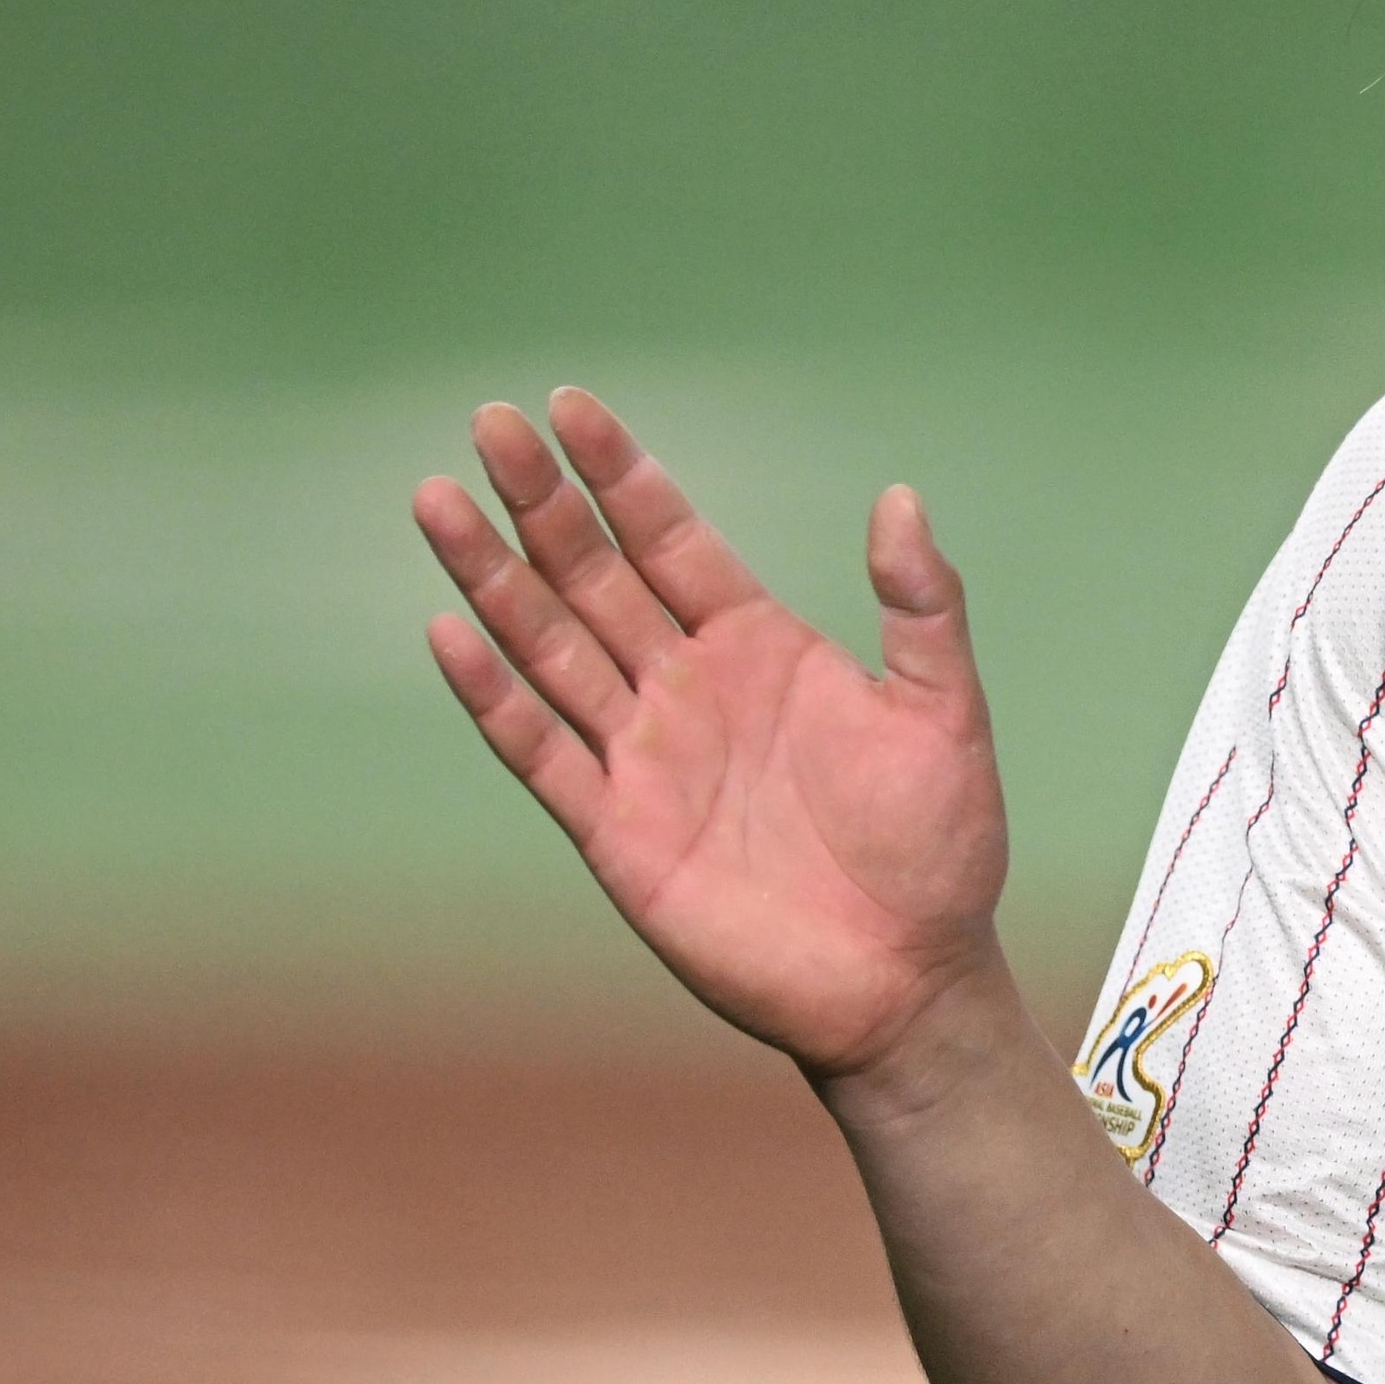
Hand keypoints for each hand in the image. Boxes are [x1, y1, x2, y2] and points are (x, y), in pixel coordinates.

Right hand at [415, 389, 1012, 1080]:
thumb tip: (900, 497)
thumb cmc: (938, 846)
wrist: (907, 977)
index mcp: (761, 645)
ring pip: (550, 647)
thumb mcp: (945, 711)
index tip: (567, 406)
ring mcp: (646, 756)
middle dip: (541, 501)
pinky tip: (449, 632)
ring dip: (495, 578)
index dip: (621, 474)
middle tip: (488, 424)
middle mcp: (690, 688)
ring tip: (439, 501)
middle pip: (595, 575)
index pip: (671, 539)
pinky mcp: (617, 830)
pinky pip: (540, 751)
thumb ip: (923, 606)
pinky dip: (493, 696)